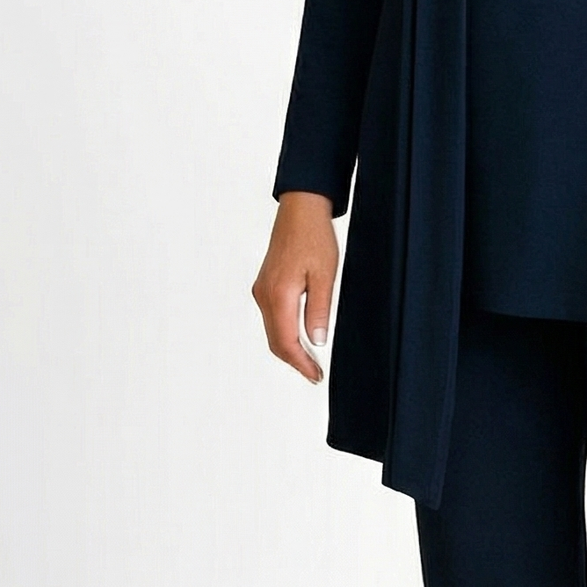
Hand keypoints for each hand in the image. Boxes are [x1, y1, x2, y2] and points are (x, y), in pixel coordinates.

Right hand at [252, 191, 337, 383]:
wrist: (300, 210)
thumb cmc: (314, 237)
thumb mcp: (324, 276)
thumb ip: (318, 311)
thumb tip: (316, 341)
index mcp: (279, 294)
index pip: (286, 342)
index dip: (301, 363)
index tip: (315, 375)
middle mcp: (264, 295)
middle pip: (275, 341)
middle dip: (294, 361)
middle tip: (314, 374)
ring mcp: (262, 290)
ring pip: (272, 331)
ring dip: (289, 348)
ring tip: (310, 360)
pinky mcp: (265, 285)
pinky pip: (272, 318)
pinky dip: (284, 333)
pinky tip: (299, 337)